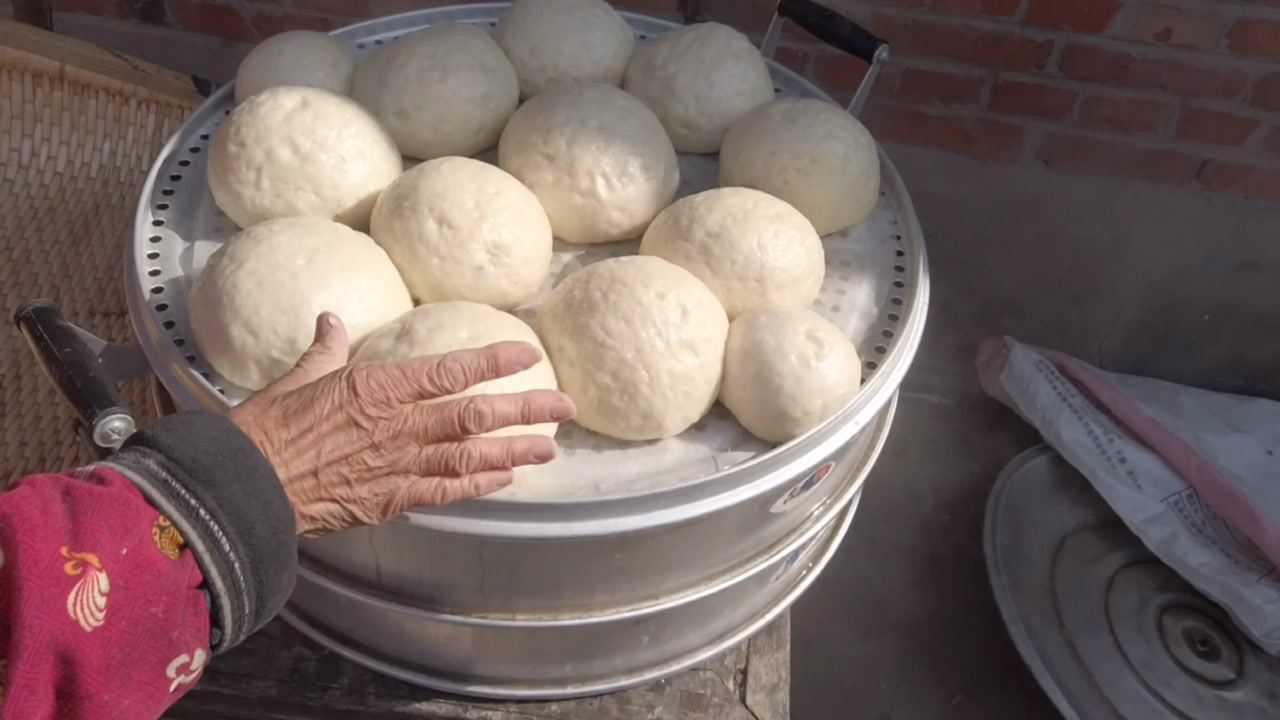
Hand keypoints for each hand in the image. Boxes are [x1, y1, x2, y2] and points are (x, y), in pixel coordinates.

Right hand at [229, 313, 575, 535]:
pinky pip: (445, 491)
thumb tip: (330, 320)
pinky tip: (505, 479)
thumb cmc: (265, 430)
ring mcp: (397, 465)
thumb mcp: (296, 379)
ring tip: (550, 448)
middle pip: (475, 415)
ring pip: (470, 456)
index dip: (493, 363)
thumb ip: (324, 351)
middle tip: (565, 408)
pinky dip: (478, 485)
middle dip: (525, 411)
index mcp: (376, 388)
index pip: (449, 370)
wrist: (244, 487)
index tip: (526, 356)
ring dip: (515, 451)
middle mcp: (397, 425)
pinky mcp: (390, 499)